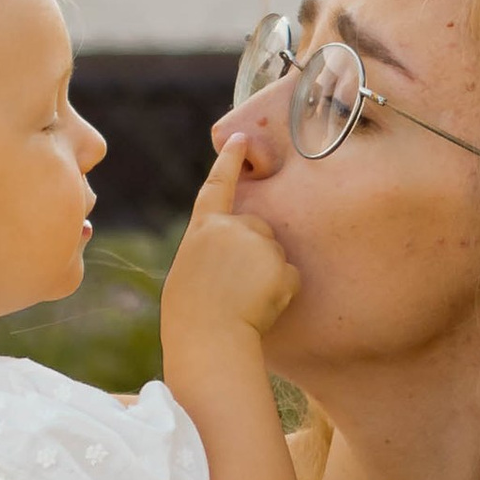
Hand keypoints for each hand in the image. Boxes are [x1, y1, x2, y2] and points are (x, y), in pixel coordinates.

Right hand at [162, 137, 298, 346]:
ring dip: (267, 275)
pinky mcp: (279, 262)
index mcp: (203, 228)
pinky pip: (289, 276)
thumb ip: (211, 250)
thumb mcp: (189, 272)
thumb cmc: (191, 318)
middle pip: (257, 229)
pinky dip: (282, 292)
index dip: (230, 161)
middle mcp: (231, 226)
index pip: (218, 185)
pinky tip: (261, 307)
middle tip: (236, 289)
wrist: (208, 340)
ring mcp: (257, 242)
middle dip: (255, 254)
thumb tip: (232, 252)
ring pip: (274, 254)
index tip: (241, 139)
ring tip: (245, 301)